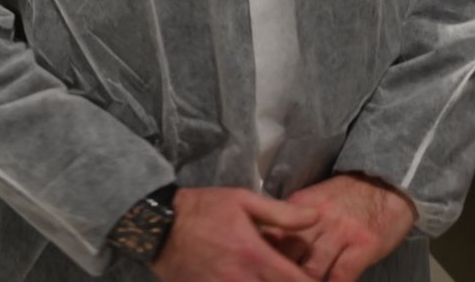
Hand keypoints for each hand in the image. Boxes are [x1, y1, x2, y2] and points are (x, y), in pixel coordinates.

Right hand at [150, 187, 319, 281]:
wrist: (158, 226)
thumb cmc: (203, 209)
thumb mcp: (242, 200)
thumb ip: (281, 213)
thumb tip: (317, 217)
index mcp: (256, 255)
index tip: (315, 279)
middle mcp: (243, 280)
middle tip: (291, 277)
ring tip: (267, 278)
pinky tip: (248, 281)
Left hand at [273, 175, 417, 281]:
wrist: (387, 184)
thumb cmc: (347, 197)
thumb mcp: (313, 201)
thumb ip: (291, 221)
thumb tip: (269, 243)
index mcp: (298, 207)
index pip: (272, 236)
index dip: (267, 257)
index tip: (266, 269)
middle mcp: (316, 219)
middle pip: (289, 255)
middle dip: (283, 273)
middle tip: (281, 279)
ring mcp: (341, 232)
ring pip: (312, 268)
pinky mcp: (365, 245)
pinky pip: (342, 274)